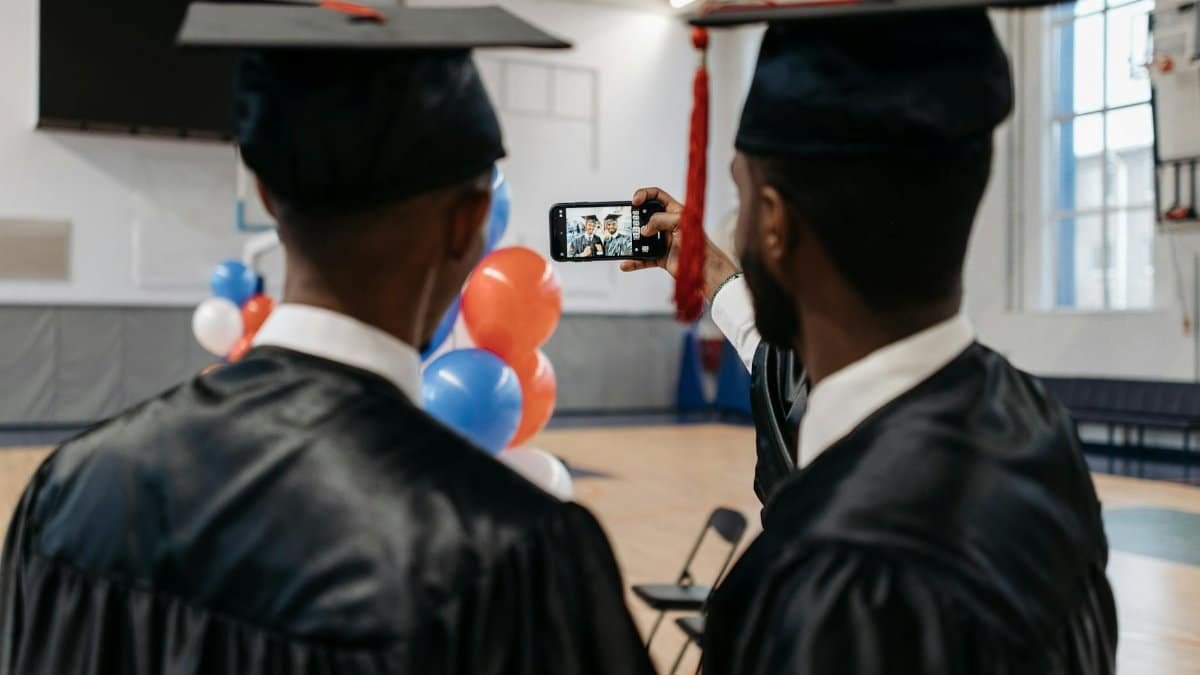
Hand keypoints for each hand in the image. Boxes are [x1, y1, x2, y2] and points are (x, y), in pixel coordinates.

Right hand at [620, 187, 740, 300]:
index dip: (645, 195)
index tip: (635, 200)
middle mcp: (667, 225)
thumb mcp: (681, 224)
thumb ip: (661, 220)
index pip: (657, 196)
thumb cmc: (700, 245)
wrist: (705, 270)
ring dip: (632, 241)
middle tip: (628, 222)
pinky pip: (643, 258)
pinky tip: (626, 262)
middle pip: (646, 216)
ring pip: (642, 238)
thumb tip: (644, 228)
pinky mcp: (660, 257)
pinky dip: (634, 261)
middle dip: (635, 218)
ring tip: (625, 243)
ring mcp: (663, 241)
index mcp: (674, 212)